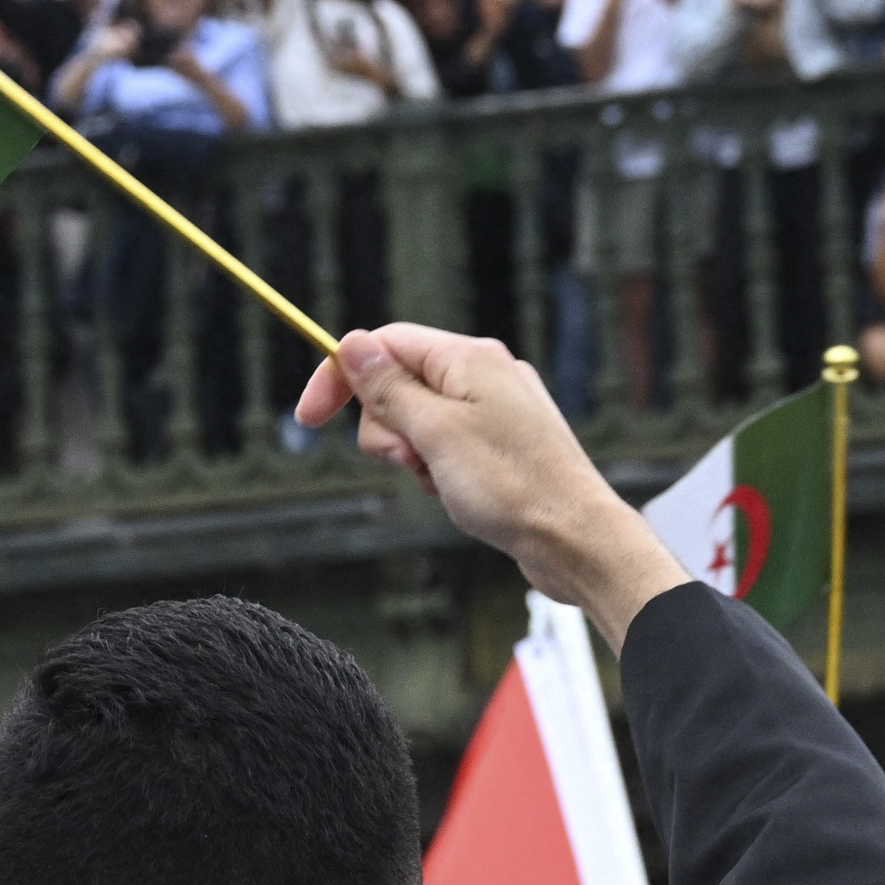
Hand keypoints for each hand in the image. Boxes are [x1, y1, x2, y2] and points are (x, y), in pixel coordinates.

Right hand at [289, 326, 687, 636]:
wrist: (575, 539)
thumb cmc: (513, 486)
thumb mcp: (435, 434)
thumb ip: (389, 388)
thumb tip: (352, 345)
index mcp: (469, 358)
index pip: (385, 344)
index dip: (341, 376)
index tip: (309, 417)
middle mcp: (485, 375)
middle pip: (397, 385)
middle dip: (387, 430)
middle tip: (412, 461)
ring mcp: (495, 412)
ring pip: (418, 423)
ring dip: (413, 457)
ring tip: (443, 483)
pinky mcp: (501, 447)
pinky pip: (445, 449)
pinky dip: (437, 472)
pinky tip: (459, 496)